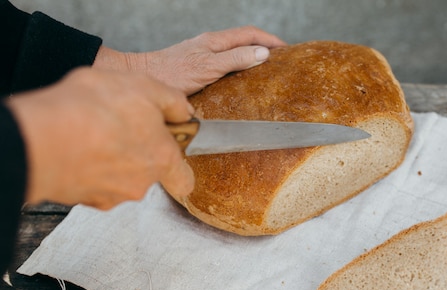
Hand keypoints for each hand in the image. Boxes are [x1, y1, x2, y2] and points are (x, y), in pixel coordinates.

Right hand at [6, 67, 194, 209]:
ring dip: (110, 160)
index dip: (178, 165)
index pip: (184, 180)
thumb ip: (171, 100)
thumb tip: (184, 112)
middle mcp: (141, 183)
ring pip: (118, 179)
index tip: (167, 149)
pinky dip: (86, 168)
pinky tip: (76, 148)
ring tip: (92, 133)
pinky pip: (92, 183)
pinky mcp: (84, 199)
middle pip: (147, 174)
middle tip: (118, 129)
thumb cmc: (93, 110)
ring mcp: (112, 195)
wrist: (40, 139)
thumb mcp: (142, 86)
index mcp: (161, 158)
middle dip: (136, 154)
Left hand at [94, 26, 285, 94]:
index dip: (270, 40)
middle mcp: (210, 46)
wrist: (143, 79)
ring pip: (234, 52)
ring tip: (267, 70)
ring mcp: (203, 56)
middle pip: (244, 41)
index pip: (250, 34)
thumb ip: (235, 59)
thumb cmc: (171, 74)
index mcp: (215, 41)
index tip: (287, 50)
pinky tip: (241, 81)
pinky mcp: (197, 68)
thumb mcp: (208, 67)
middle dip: (265, 47)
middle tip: (281, 60)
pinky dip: (239, 68)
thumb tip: (262, 53)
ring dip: (252, 57)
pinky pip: (225, 64)